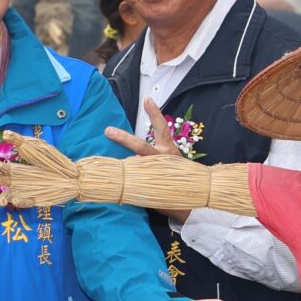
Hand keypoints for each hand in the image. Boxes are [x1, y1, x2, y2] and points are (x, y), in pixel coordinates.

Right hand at [0, 133, 81, 208]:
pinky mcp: (33, 200)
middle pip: (0, 182)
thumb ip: (21, 141)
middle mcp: (18, 180)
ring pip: (7, 197)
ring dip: (2, 198)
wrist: (73, 176)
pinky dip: (18, 203)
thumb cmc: (55, 161)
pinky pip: (23, 203)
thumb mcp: (38, 148)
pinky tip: (17, 200)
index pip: (2, 168)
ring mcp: (25, 191)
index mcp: (18, 168)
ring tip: (3, 199)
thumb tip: (5, 133)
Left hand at [102, 97, 191, 222]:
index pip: (162, 128)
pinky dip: (125, 182)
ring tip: (119, 168)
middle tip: (108, 130)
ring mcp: (155, 174)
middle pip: (141, 147)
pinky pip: (132, 182)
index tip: (148, 99)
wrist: (192, 200)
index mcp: (168, 150)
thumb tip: (130, 152)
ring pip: (134, 166)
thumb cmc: (177, 175)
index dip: (155, 113)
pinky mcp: (150, 188)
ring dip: (124, 167)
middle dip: (123, 138)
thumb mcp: (168, 160)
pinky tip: (121, 184)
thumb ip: (151, 154)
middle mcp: (162, 160)